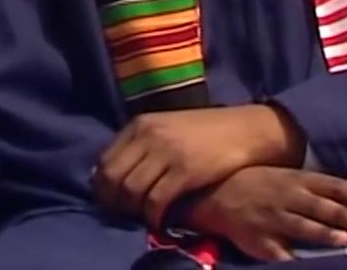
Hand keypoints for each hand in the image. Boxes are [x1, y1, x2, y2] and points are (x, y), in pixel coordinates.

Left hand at [94, 104, 304, 228]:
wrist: (244, 130)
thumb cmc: (206, 131)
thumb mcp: (166, 128)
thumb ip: (142, 144)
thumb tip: (117, 172)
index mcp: (140, 125)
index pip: (104, 160)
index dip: (102, 186)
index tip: (109, 201)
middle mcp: (148, 136)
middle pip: (113, 177)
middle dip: (112, 201)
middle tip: (121, 215)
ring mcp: (166, 152)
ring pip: (131, 190)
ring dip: (131, 211)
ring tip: (139, 218)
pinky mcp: (185, 171)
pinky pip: (156, 200)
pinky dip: (152, 217)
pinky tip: (158, 222)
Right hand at [184, 166, 346, 261]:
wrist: (216, 198)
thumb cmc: (263, 186)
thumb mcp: (293, 179)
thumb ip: (334, 188)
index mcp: (297, 181)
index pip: (333, 186)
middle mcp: (286, 198)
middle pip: (319, 206)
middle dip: (340, 213)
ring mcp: (272, 220)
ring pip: (301, 227)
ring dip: (322, 233)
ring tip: (342, 238)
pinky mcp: (260, 242)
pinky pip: (279, 252)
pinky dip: (292, 257)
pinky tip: (303, 262)